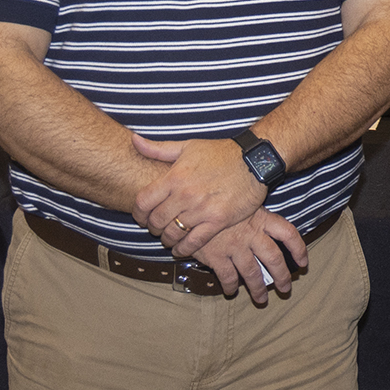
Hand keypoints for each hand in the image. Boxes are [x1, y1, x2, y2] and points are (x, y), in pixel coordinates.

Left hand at [130, 133, 267, 256]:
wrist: (255, 160)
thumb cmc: (221, 153)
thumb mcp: (188, 146)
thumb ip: (158, 148)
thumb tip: (133, 140)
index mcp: (175, 177)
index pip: (143, 202)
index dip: (138, 213)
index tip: (142, 217)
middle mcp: (185, 195)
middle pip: (156, 221)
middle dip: (152, 228)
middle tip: (156, 229)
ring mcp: (202, 209)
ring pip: (173, 233)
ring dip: (167, 240)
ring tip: (169, 239)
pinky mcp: (219, 221)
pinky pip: (194, 241)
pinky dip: (184, 249)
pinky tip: (181, 249)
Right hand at [191, 208, 308, 305]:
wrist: (189, 204)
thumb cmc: (217, 202)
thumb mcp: (241, 204)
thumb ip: (254, 217)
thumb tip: (265, 233)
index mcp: (261, 218)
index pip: (289, 234)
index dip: (299, 249)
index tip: (303, 263)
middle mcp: (251, 233)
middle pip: (274, 258)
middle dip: (282, 276)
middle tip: (285, 289)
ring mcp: (234, 246)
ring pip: (252, 272)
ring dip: (258, 288)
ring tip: (261, 299)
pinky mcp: (216, 255)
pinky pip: (228, 276)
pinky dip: (231, 286)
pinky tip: (231, 291)